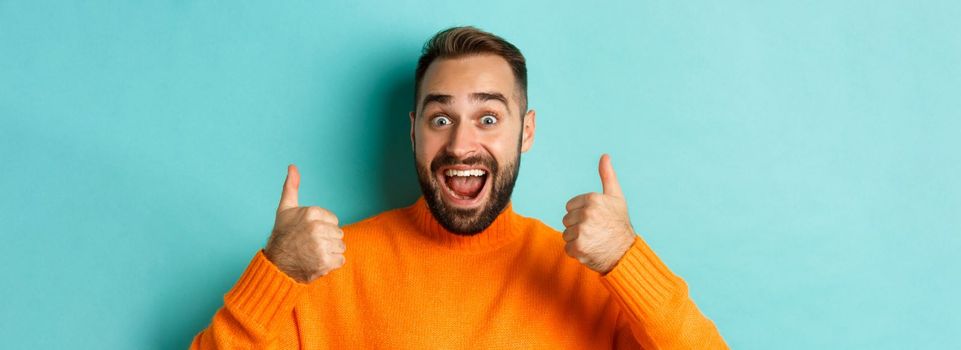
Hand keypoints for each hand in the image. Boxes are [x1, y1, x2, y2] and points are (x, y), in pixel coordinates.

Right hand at [264, 164, 345, 282]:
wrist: (275, 264)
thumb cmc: (282, 235)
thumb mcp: (285, 208)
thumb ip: (291, 187)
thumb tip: (292, 166)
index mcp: (311, 212)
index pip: (334, 220)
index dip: (323, 227)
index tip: (309, 232)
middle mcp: (317, 228)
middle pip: (338, 233)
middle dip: (327, 240)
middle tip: (311, 244)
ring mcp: (321, 246)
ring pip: (340, 247)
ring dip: (330, 252)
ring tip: (314, 253)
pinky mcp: (324, 262)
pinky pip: (341, 260)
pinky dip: (331, 264)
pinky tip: (318, 262)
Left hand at [562, 154, 635, 273]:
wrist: (626, 252)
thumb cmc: (620, 223)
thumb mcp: (616, 197)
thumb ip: (607, 176)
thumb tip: (604, 156)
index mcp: (592, 199)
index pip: (570, 206)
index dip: (580, 214)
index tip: (595, 219)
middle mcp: (586, 213)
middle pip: (566, 220)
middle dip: (578, 227)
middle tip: (595, 231)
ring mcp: (582, 231)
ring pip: (566, 234)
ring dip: (577, 240)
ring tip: (593, 240)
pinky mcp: (578, 247)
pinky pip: (567, 248)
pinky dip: (577, 252)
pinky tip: (590, 250)